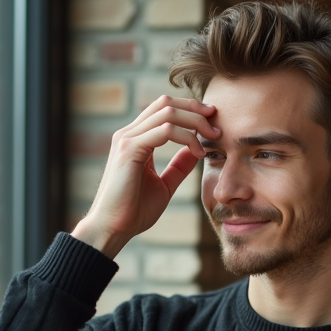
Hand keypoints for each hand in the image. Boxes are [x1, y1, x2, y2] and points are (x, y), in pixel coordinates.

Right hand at [73, 95, 219, 257]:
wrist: (113, 228)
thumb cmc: (134, 210)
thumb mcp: (165, 184)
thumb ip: (179, 166)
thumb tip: (197, 150)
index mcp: (136, 139)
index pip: (163, 110)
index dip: (189, 109)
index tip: (212, 121)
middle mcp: (129, 133)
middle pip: (165, 103)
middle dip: (195, 108)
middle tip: (217, 122)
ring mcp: (127, 139)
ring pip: (167, 113)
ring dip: (195, 121)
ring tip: (213, 136)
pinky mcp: (129, 149)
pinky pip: (165, 131)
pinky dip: (187, 138)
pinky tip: (198, 152)